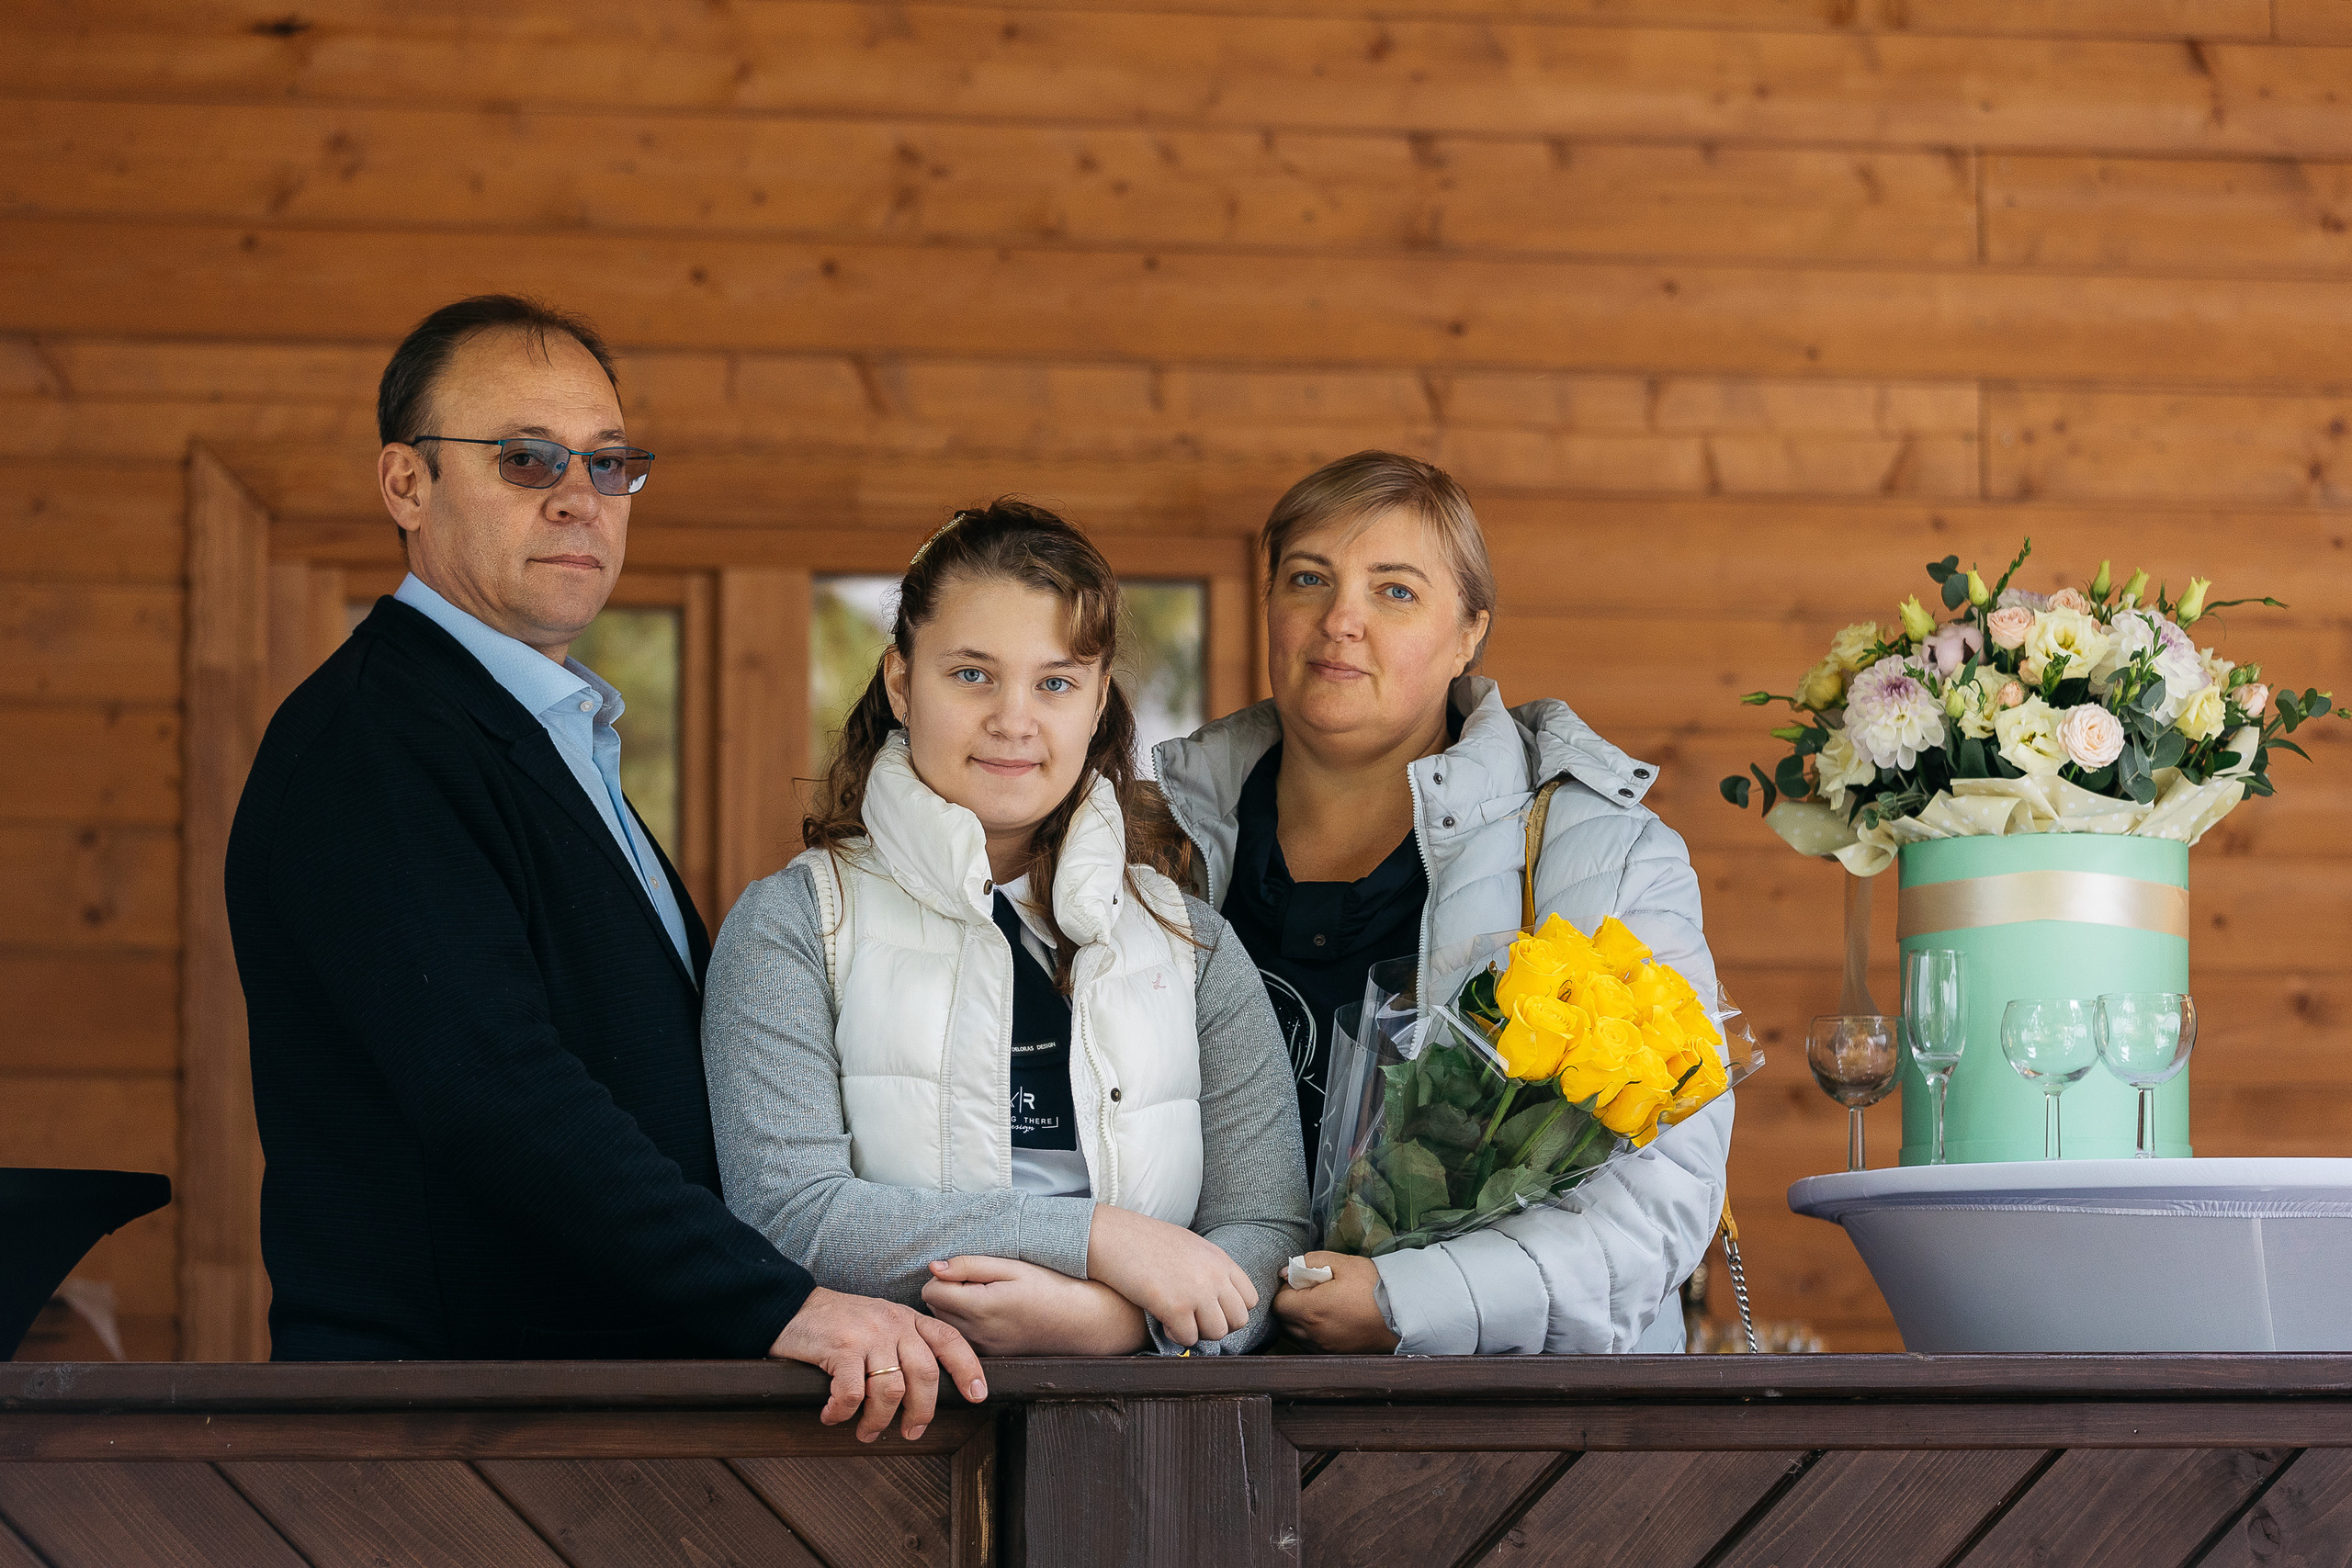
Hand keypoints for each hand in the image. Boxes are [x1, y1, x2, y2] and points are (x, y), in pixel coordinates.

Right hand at [767, 1286, 988, 1442]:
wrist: (791, 1306)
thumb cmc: (837, 1323)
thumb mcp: (879, 1322)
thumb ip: (903, 1344)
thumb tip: (922, 1390)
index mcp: (907, 1319)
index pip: (949, 1342)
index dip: (968, 1369)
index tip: (978, 1395)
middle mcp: (893, 1324)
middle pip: (925, 1376)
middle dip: (922, 1412)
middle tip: (911, 1432)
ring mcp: (869, 1335)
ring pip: (891, 1391)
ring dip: (879, 1421)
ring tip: (866, 1431)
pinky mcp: (841, 1348)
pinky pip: (852, 1394)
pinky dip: (842, 1413)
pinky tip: (832, 1416)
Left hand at [922, 1256, 1148, 1355]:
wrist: (1082, 1322)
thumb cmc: (1051, 1288)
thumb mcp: (1012, 1267)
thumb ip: (969, 1265)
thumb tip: (934, 1267)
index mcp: (979, 1308)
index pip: (930, 1290)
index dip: (945, 1275)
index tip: (969, 1271)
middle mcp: (976, 1334)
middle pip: (934, 1308)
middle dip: (948, 1291)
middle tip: (980, 1282)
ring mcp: (983, 1349)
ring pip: (945, 1325)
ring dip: (955, 1308)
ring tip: (986, 1296)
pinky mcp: (990, 1356)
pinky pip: (962, 1338)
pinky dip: (966, 1324)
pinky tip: (991, 1314)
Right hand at [1085, 1203, 1256, 1346]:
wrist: (1113, 1236)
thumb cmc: (1146, 1242)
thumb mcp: (1190, 1247)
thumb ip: (1210, 1270)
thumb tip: (1219, 1301)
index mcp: (1220, 1259)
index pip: (1250, 1299)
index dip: (1231, 1310)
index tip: (1211, 1310)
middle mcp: (1214, 1275)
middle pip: (1238, 1320)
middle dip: (1217, 1325)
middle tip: (1194, 1319)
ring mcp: (1197, 1291)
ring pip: (1216, 1333)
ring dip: (1197, 1332)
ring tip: (1177, 1319)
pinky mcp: (1175, 1307)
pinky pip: (1189, 1338)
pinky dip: (1175, 1335)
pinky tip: (1162, 1321)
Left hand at [1274, 1252, 1398, 1353]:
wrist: (1402, 1314)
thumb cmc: (1373, 1286)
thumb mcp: (1343, 1263)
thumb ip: (1309, 1262)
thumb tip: (1285, 1271)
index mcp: (1311, 1310)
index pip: (1278, 1303)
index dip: (1285, 1290)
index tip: (1301, 1282)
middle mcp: (1313, 1334)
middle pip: (1284, 1320)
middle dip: (1290, 1304)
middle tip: (1311, 1291)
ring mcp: (1323, 1347)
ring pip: (1296, 1334)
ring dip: (1300, 1320)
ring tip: (1322, 1305)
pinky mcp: (1334, 1354)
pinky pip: (1311, 1344)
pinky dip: (1312, 1332)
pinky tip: (1330, 1319)